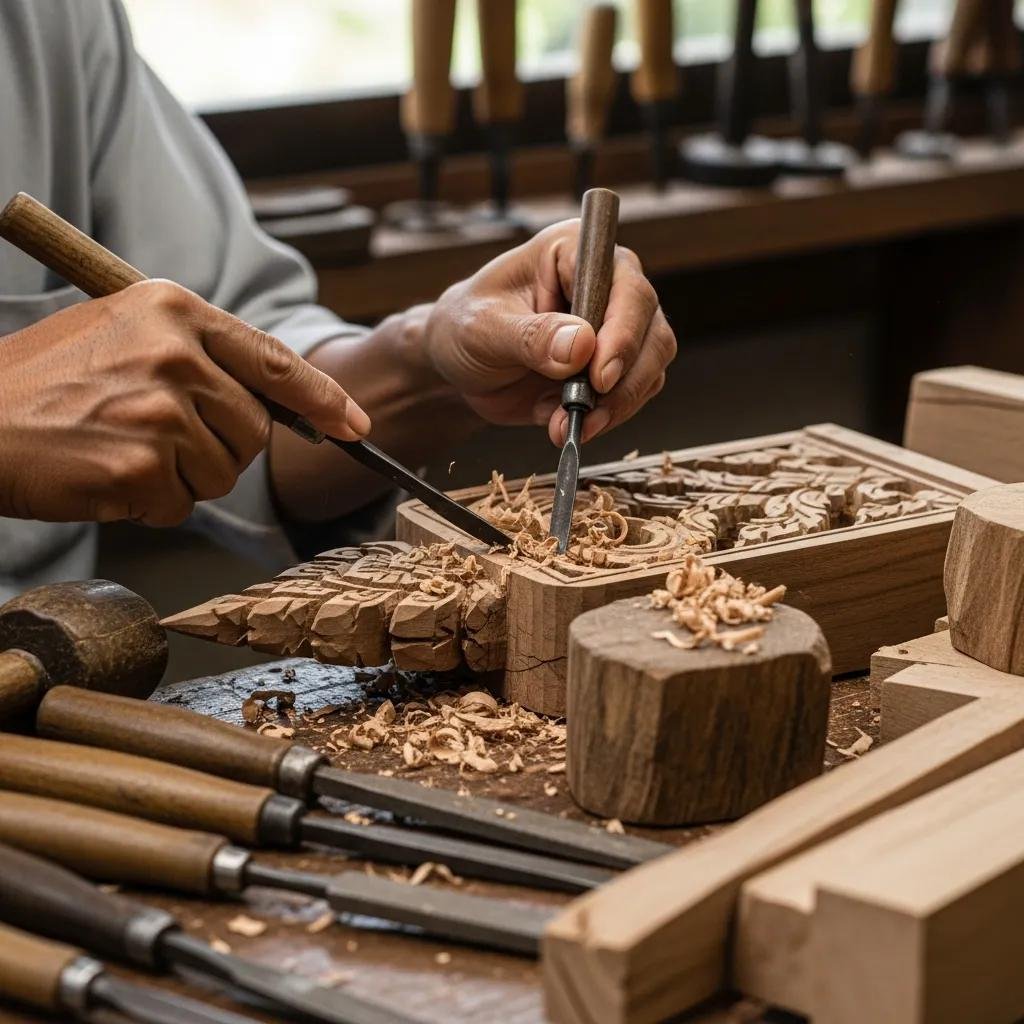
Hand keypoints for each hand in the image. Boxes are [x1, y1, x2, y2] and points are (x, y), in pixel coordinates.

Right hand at [0, 280, 367, 525]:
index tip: (354, 426)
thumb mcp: (122, 334)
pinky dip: (148, 505)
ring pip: (223, 472)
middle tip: (157, 440)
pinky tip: (105, 478)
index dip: (322, 400)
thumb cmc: (41, 382)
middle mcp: (174, 353)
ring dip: (182, 478)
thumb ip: (198, 357)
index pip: (273, 359)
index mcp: (174, 311)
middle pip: (253, 430)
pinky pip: (179, 504)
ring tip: (122, 452)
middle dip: (220, 449)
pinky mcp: (138, 465)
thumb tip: (273, 399)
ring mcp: (158, 410)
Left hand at [423, 219, 675, 444]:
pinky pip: (634, 393)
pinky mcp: (616, 364)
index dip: (622, 332)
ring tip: (563, 424)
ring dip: (615, 406)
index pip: (624, 285)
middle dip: (622, 381)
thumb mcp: (483, 330)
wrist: (461, 364)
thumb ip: (531, 336)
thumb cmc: (465, 328)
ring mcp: (617, 326)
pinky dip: (606, 416)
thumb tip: (581, 345)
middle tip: (583, 412)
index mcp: (574, 252)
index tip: (600, 377)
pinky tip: (563, 421)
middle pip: (651, 329)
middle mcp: (607, 283)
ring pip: (651, 366)